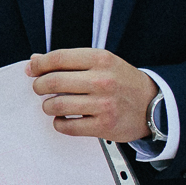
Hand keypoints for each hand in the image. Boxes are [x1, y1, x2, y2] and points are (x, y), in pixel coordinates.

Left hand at [27, 48, 158, 141]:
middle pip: (53, 82)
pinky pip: (67, 126)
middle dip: (39, 86)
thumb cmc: (123, 82)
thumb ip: (70, 61)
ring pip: (57, 105)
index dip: (39, 64)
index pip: (59, 58)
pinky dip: (59, 123)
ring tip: (52, 105)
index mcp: (101, 59)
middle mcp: (102, 80)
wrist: (153, 105)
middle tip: (39, 88)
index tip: (32, 69)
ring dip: (48, 106)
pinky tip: (63, 118)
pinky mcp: (103, 126)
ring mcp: (103, 104)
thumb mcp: (102, 63)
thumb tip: (35, 61)